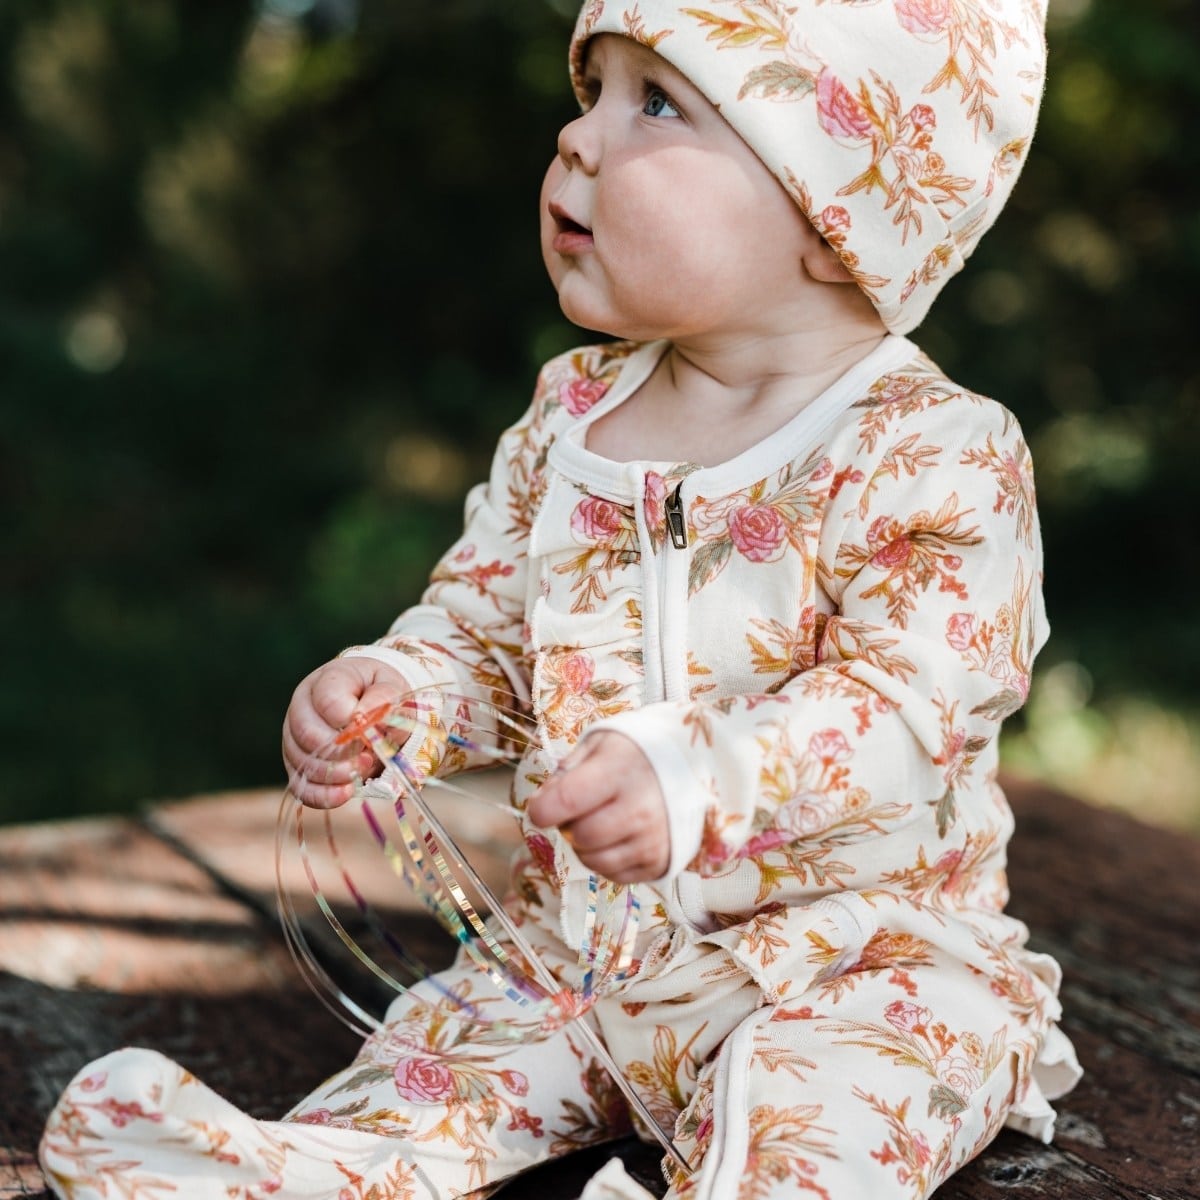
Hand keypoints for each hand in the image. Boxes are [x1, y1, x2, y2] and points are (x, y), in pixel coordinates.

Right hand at [282, 657, 409, 808]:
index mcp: (327, 681)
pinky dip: (322, 795)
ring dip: (334, 774)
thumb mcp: (392, 687)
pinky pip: (300, 785)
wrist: (375, 705)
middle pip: (308, 733)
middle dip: (341, 752)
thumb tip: (361, 716)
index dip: (350, 720)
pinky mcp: (297, 764)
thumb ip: (383, 698)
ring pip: (302, 761)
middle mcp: (302, 706)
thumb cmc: (382, 694)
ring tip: (364, 770)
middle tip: (368, 758)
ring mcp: (294, 736)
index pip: (327, 700)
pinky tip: (345, 793)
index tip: (370, 730)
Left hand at [526, 731, 668, 882]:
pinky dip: (606, 860)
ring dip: (585, 846)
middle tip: (578, 811)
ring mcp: (653, 840)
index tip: (541, 806)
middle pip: (579, 836)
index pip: (566, 800)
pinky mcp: (661, 862)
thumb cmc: (637, 753)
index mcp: (621, 771)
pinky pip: (613, 875)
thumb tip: (541, 804)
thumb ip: (567, 772)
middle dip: (568, 826)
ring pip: (593, 861)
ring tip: (599, 822)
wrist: (693, 767)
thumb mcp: (600, 744)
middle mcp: (641, 809)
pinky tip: (617, 837)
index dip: (542, 808)